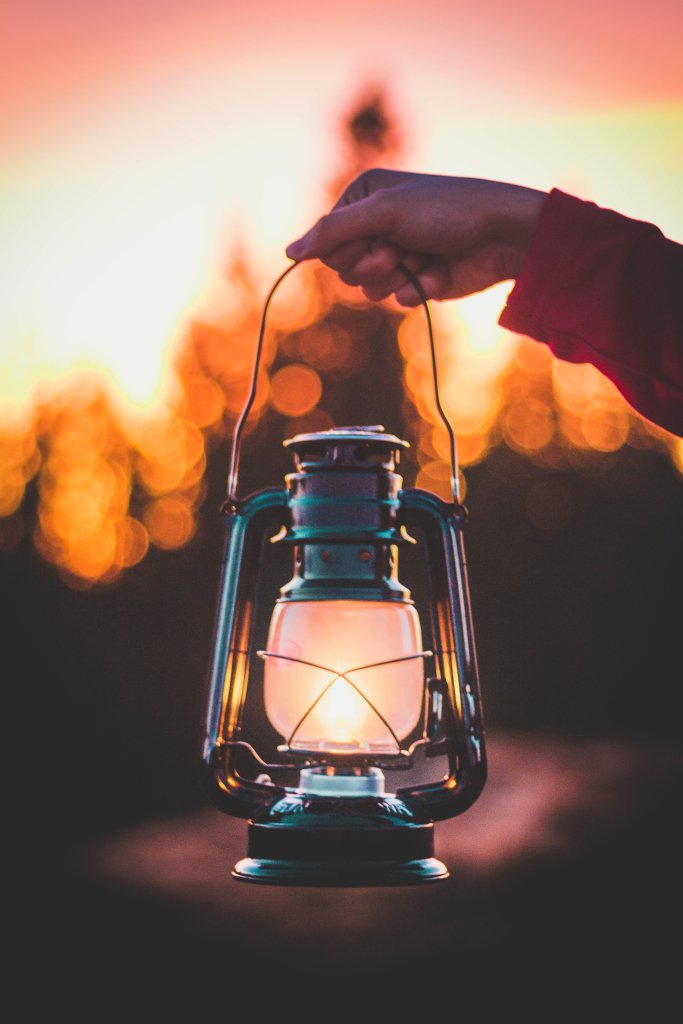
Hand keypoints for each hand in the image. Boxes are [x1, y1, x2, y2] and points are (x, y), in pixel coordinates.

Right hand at [286, 168, 546, 305]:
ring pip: (370, 289)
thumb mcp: (385, 213)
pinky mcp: (416, 279)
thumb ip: (333, 232)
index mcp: (362, 198)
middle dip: (376, 263)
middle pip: (345, 268)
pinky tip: (442, 270)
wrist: (502, 235)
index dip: (349, 249)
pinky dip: (420, 288)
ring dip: (399, 276)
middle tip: (402, 248)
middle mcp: (375, 225)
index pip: (327, 243)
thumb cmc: (446, 212)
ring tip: (425, 257)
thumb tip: (288, 252)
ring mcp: (396, 253)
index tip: (377, 237)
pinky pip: (398, 299)